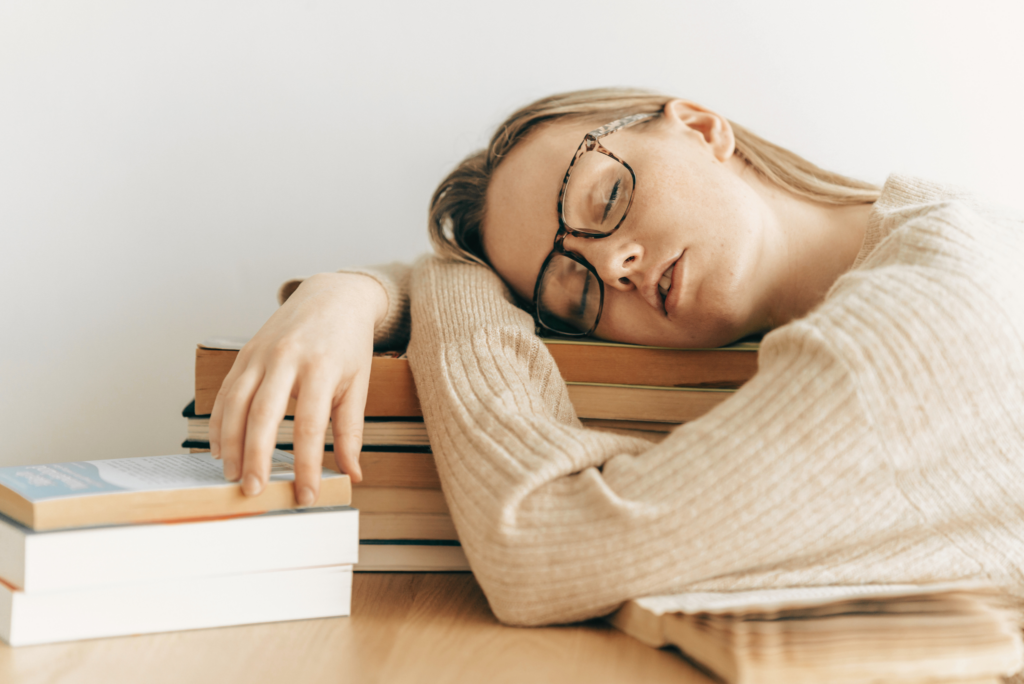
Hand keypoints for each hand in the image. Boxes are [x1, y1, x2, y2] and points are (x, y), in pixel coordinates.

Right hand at [208, 272, 388, 503]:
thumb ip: (351, 431)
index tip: (306, 495)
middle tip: (254, 490)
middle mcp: (286, 359)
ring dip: (230, 444)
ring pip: (236, 404)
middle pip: (263, 415)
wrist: (332, 296)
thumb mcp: (358, 384)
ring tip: (233, 475)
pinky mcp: (245, 353)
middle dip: (256, 457)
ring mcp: (261, 354)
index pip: (309, 426)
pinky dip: (219, 422)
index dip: (306, 465)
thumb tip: (352, 473)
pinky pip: (226, 392)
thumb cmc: (348, 343)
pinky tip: (220, 447)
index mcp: (321, 368)